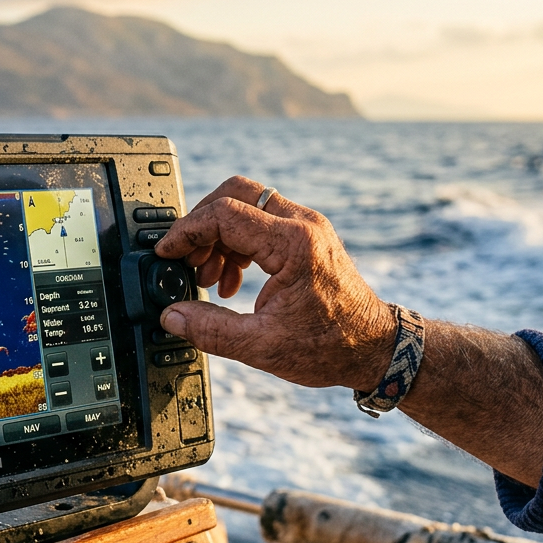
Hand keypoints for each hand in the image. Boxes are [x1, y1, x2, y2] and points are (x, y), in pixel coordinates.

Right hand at [154, 176, 395, 390]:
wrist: (375, 348)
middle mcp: (303, 225)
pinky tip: (228, 280)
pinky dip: (236, 244)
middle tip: (185, 258)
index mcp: (293, 244)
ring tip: (206, 278)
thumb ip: (210, 330)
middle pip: (235, 194)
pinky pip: (261, 223)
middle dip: (202, 224)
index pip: (224, 214)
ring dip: (218, 237)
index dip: (187, 231)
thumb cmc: (332, 346)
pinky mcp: (307, 237)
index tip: (167, 253)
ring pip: (247, 206)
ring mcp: (307, 228)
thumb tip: (172, 316)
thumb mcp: (262, 346)